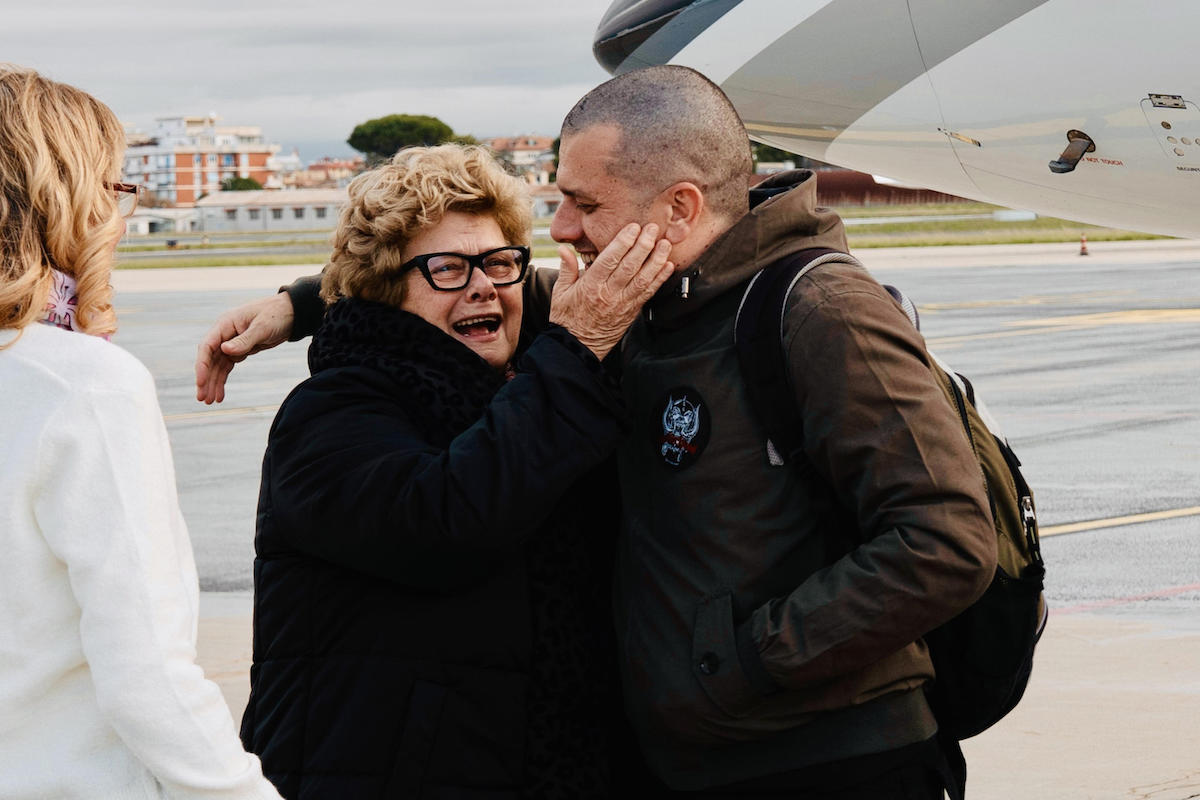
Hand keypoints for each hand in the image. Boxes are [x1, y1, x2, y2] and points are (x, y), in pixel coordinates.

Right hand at [194, 292, 294, 403]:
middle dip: (205, 379)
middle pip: (209, 359)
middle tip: (203, 398)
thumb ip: (244, 340)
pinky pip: (227, 367)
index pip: (207, 346)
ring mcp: (231, 342)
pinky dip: (223, 380)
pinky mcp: (240, 350)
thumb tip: (224, 350)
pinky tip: (221, 394)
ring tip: (211, 402)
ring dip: (213, 383)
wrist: (292, 313)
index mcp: (225, 324)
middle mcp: (224, 333)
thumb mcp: (262, 327)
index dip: (202, 365)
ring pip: (217, 366)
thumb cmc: (276, 315)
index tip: (200, 382)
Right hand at [549, 223, 673, 360]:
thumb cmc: (567, 318)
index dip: (623, 242)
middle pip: (630, 266)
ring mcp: (623, 304)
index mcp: (590, 286)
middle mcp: (609, 294)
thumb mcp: (560, 292)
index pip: (609, 259)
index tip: (633, 227)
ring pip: (643, 279)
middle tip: (653, 228)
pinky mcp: (632, 312)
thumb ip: (566, 268)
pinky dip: (660, 279)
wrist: (578, 347)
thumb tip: (564, 248)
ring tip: (665, 244)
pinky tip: (668, 266)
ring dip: (656, 260)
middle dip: (644, 245)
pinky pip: (648, 293)